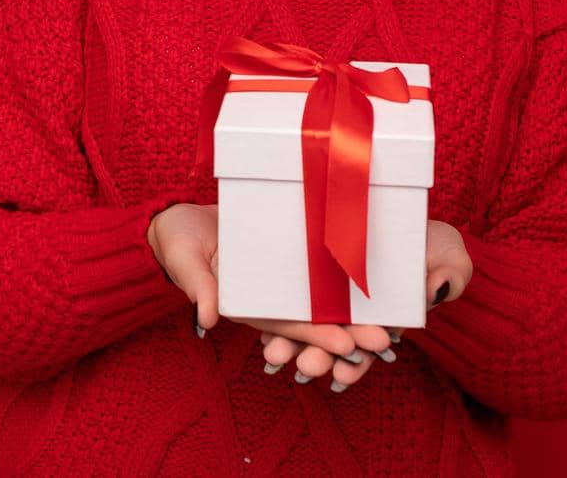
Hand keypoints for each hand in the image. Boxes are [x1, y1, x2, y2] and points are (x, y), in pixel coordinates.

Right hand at [146, 203, 377, 364]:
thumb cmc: (177, 241)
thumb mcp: (185, 262)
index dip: (317, 338)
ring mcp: (278, 280)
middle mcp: (268, 298)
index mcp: (246, 306)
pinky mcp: (284, 259)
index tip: (347, 347)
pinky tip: (371, 290)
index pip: (287, 327)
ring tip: (390, 325)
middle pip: (312, 320)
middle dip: (348, 333)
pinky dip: (340, 285)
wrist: (177, 219)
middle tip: (385, 342)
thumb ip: (200, 288)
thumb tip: (208, 320)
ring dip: (352, 315)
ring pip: (320, 303)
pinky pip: (315, 276)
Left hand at [255, 220, 473, 390]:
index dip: (356, 363)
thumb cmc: (430, 242)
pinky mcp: (310, 282)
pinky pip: (291, 305)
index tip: (343, 372)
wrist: (400, 213)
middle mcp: (354, 316)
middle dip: (319, 358)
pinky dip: (279, 322)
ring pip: (309, 328)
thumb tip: (434, 289)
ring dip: (293, 345)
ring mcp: (330, 300)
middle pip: (333, 343)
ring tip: (277, 355)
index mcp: (384, 319)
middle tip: (305, 366)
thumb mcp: (450, 254)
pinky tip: (267, 335)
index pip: (368, 348)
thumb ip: (451, 274)